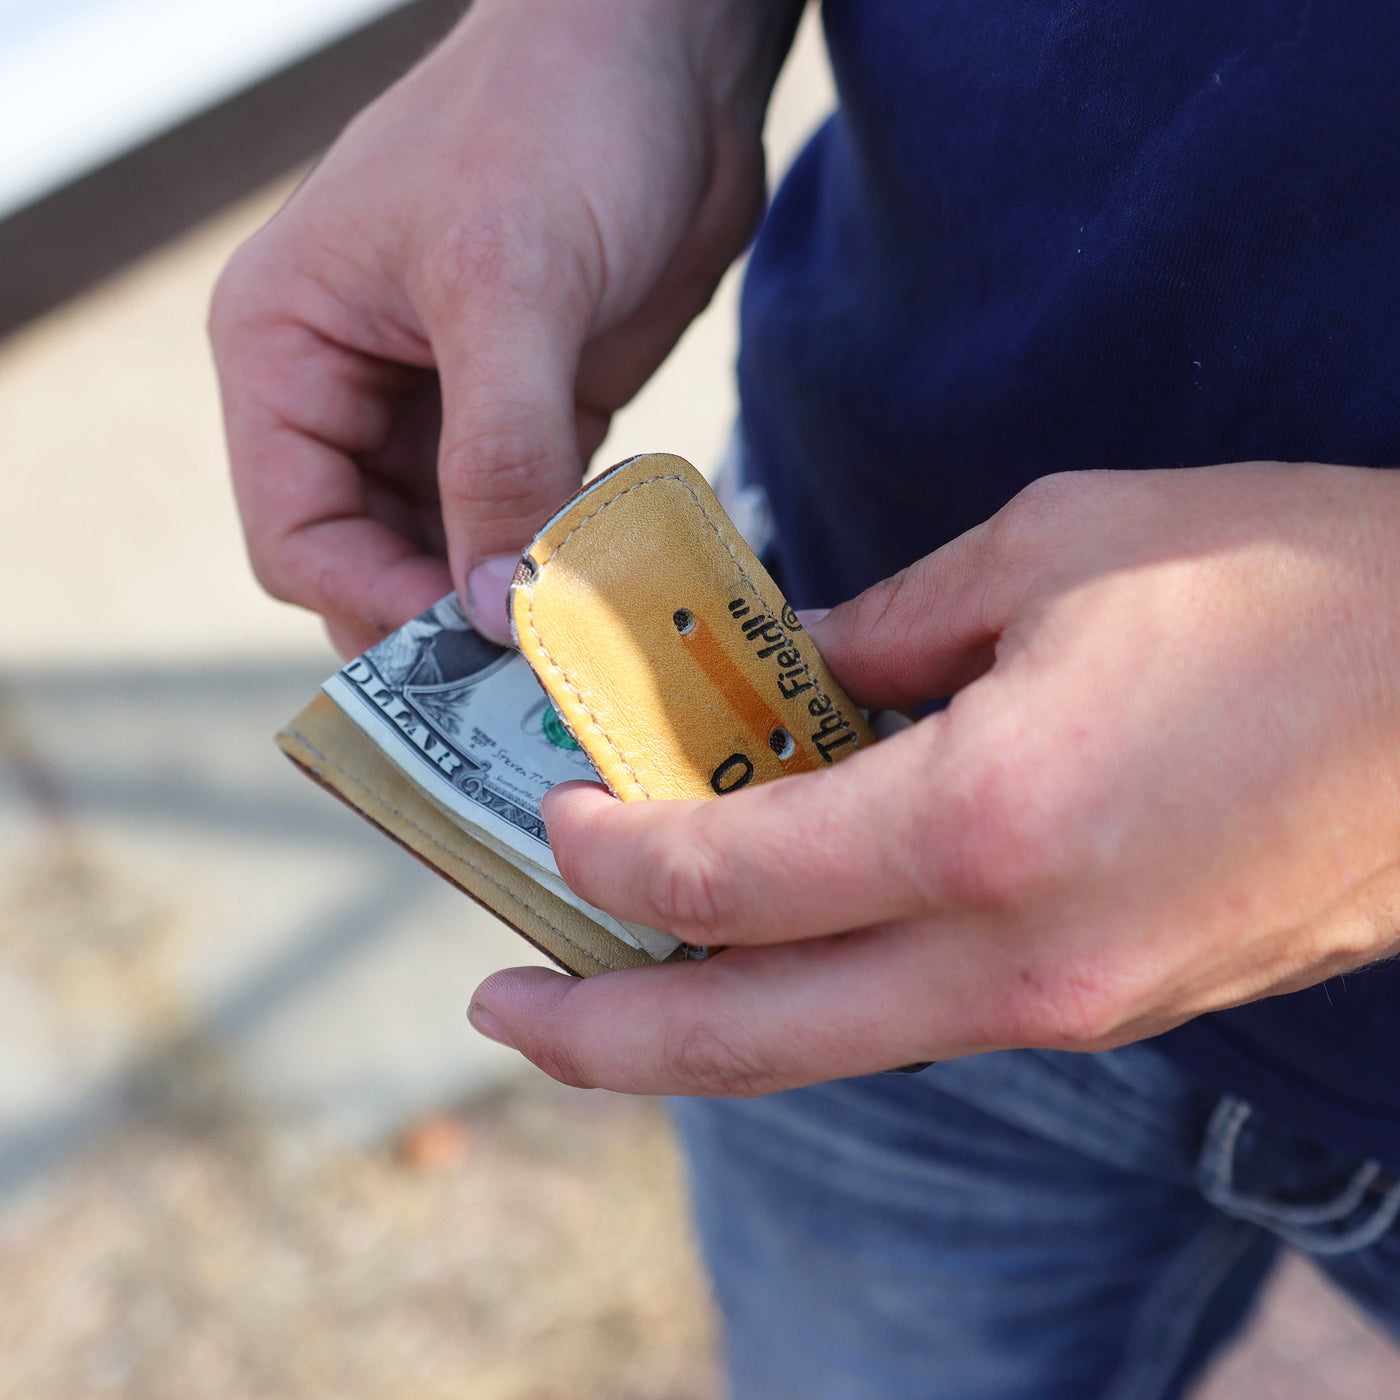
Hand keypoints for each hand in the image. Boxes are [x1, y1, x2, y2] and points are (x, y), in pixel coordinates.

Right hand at [211, 0, 798, 654]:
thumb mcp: (509, 285)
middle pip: (371, 559)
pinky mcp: (530, 414)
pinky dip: (559, 559)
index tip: (473, 649)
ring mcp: (443, 409)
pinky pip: (527, 518)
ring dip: (507, 599)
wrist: (667, 55)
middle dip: (442, 620)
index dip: (376, 602)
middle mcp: (350, 390)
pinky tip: (607, 583)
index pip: (295, 536)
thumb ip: (497, 453)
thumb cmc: (557, 121)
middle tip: (532, 677)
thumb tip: (491, 605)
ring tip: (577, 641)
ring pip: (453, 551)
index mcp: (286, 350)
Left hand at [468, 463, 1399, 1093]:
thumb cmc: (1285, 588)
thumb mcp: (1054, 551)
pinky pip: (916, 1016)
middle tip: (502, 1011)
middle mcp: (1015, 955)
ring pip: (831, 1047)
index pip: (730, 877)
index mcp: (985, 823)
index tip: (558, 812)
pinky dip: (815, 993)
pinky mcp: (1105, 1002)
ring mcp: (1066, 1002)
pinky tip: (769, 939)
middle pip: (751, 1039)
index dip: (614, 852)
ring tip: (608, 984)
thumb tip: (789, 667)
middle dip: (603, 1038)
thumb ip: (887, 625)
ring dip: (703, 1023)